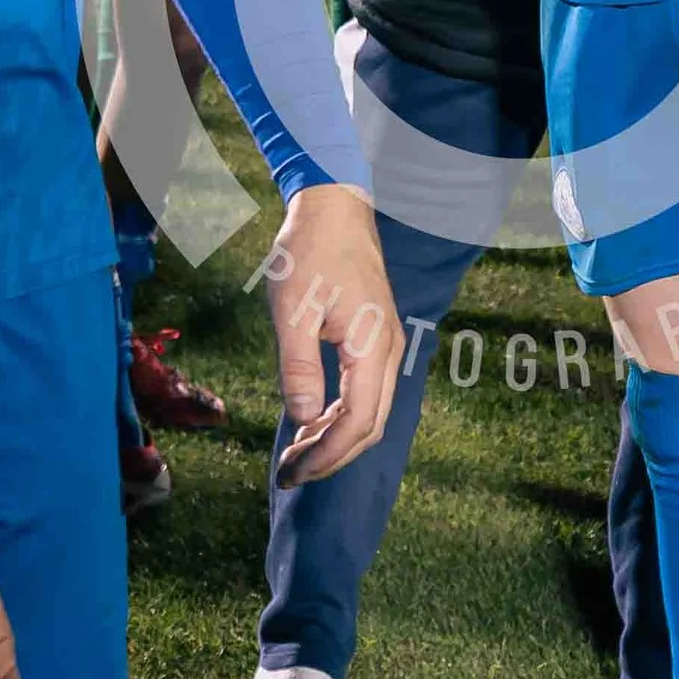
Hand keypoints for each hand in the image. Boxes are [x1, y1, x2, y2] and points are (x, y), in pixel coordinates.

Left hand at [268, 183, 401, 485]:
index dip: (325, 455)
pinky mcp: (377, 339)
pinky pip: (367, 393)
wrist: (336, 206)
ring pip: (371, 412)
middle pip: (370, 426)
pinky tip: (312, 420)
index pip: (357, 422)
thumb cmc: (310, 250)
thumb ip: (299, 365)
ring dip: (335, 440)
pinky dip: (341, 417)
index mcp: (372, 346)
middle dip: (330, 457)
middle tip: (288, 473)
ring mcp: (388, 346)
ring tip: (295, 453)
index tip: (290, 472)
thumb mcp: (292, 307)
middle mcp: (390, 352)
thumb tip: (302, 418)